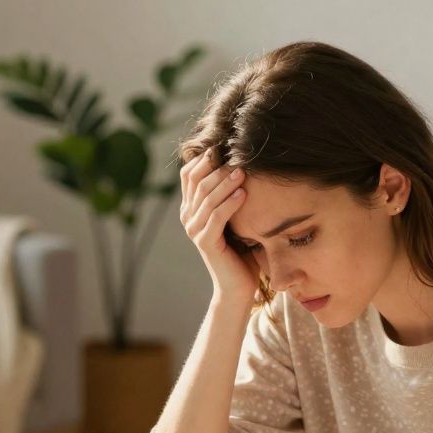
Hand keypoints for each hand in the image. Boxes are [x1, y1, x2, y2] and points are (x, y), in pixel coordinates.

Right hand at [178, 152, 258, 305]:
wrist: (237, 286)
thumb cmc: (241, 250)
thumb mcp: (236, 217)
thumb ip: (231, 195)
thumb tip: (244, 162)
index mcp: (191, 207)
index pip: (189, 174)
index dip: (204, 158)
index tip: (226, 146)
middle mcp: (188, 216)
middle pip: (197, 182)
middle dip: (217, 167)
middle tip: (237, 154)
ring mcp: (194, 230)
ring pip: (206, 198)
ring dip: (225, 182)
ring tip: (243, 171)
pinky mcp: (205, 243)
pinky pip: (216, 217)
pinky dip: (230, 203)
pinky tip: (244, 193)